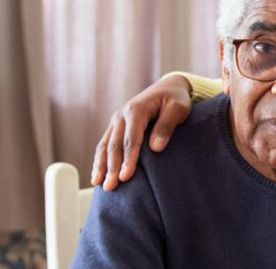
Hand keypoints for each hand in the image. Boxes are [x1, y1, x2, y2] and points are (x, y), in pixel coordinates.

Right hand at [91, 73, 192, 190]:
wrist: (168, 87)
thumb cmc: (176, 99)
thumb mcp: (178, 109)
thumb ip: (167, 126)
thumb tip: (155, 148)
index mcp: (136, 110)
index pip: (131, 139)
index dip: (128, 159)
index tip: (125, 177)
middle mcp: (121, 115)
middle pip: (115, 145)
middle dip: (111, 167)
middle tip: (110, 187)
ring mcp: (116, 121)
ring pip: (105, 145)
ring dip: (101, 166)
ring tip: (99, 184)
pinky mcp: (116, 127)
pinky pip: (104, 144)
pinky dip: (99, 160)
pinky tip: (97, 175)